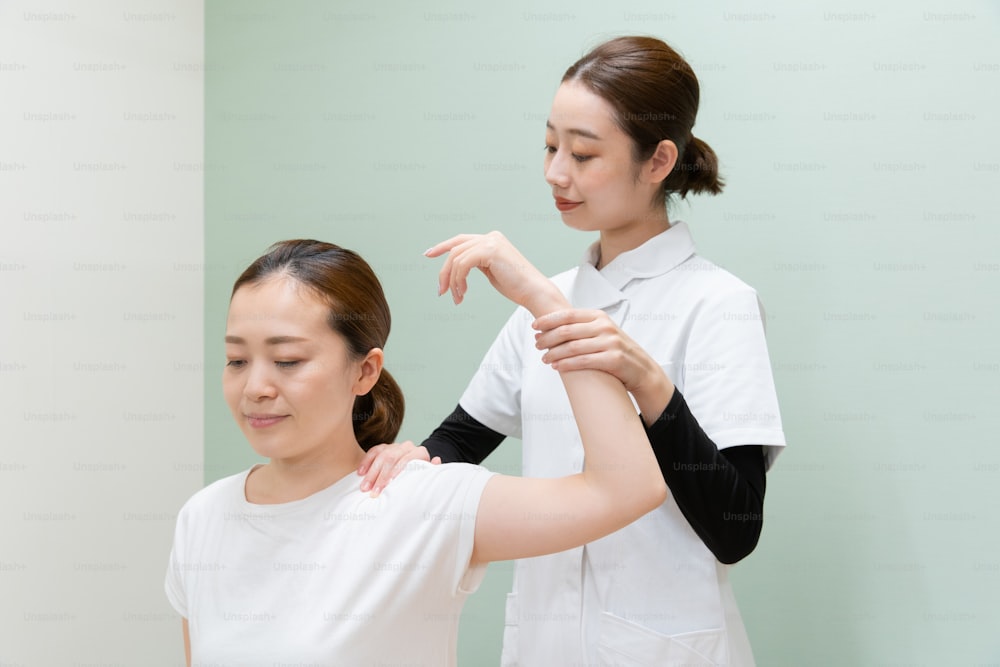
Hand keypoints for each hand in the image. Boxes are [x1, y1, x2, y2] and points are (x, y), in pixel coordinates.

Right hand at [357, 441, 438, 496]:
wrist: (417, 464)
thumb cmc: (421, 474)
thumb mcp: (428, 474)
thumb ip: (432, 469)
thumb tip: (437, 460)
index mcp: (419, 453)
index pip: (407, 460)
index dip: (397, 472)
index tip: (389, 485)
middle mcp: (407, 447)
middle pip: (391, 459)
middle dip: (380, 477)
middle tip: (373, 492)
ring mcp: (395, 446)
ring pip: (381, 456)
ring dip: (371, 473)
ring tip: (364, 487)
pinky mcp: (384, 447)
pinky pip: (373, 451)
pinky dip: (366, 462)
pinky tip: (360, 473)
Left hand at [425, 231, 566, 316]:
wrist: (533, 291)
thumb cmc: (516, 286)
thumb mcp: (492, 271)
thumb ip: (477, 263)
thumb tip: (458, 268)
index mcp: (492, 239)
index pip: (461, 240)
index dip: (442, 246)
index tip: (428, 254)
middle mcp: (491, 236)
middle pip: (455, 249)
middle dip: (444, 271)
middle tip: (441, 290)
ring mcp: (491, 241)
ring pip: (456, 258)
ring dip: (452, 281)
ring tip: (457, 297)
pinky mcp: (490, 250)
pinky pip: (463, 264)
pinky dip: (459, 280)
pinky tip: (463, 293)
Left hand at [532, 309, 674, 421]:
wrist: (641, 369)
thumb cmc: (616, 351)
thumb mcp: (602, 332)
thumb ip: (583, 327)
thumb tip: (553, 327)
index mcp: (599, 317)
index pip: (568, 315)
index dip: (548, 320)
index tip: (534, 326)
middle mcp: (605, 327)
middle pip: (567, 330)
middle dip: (548, 337)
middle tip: (537, 344)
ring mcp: (610, 342)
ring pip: (573, 347)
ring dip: (554, 353)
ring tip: (544, 358)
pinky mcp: (613, 359)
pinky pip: (583, 361)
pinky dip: (567, 364)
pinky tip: (556, 367)